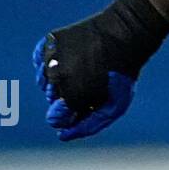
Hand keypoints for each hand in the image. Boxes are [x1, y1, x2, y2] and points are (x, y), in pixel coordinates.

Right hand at [33, 0, 168, 140]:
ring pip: (44, 80)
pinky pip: (41, 59)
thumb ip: (90, 125)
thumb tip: (62, 136)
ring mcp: (51, 57)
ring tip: (84, 69)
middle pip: (51, 98)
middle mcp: (57, 77)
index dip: (70, 114)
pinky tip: (71, 58)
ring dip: (59, 79)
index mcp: (72, 95)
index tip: (83, 104)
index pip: (55, 118)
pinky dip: (51, 62)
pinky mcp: (50, 41)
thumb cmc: (122, 73)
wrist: (127, 33)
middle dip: (67, 95)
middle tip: (90, 81)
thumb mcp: (115, 105)